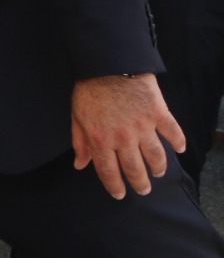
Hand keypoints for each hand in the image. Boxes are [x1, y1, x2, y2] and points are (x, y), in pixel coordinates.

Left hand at [71, 73, 183, 197]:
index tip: (119, 194)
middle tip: (144, 189)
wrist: (108, 63)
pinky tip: (179, 149)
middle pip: (134, 169)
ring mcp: (143, 126)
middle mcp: (122, 137)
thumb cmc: (89, 88)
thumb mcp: (77, 116)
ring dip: (158, 167)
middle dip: (140, 183)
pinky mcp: (158, 113)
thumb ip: (79, 142)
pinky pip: (173, 132)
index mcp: (100, 138)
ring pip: (156, 156)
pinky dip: (178, 142)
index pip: (108, 171)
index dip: (114, 186)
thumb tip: (80, 165)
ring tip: (158, 172)